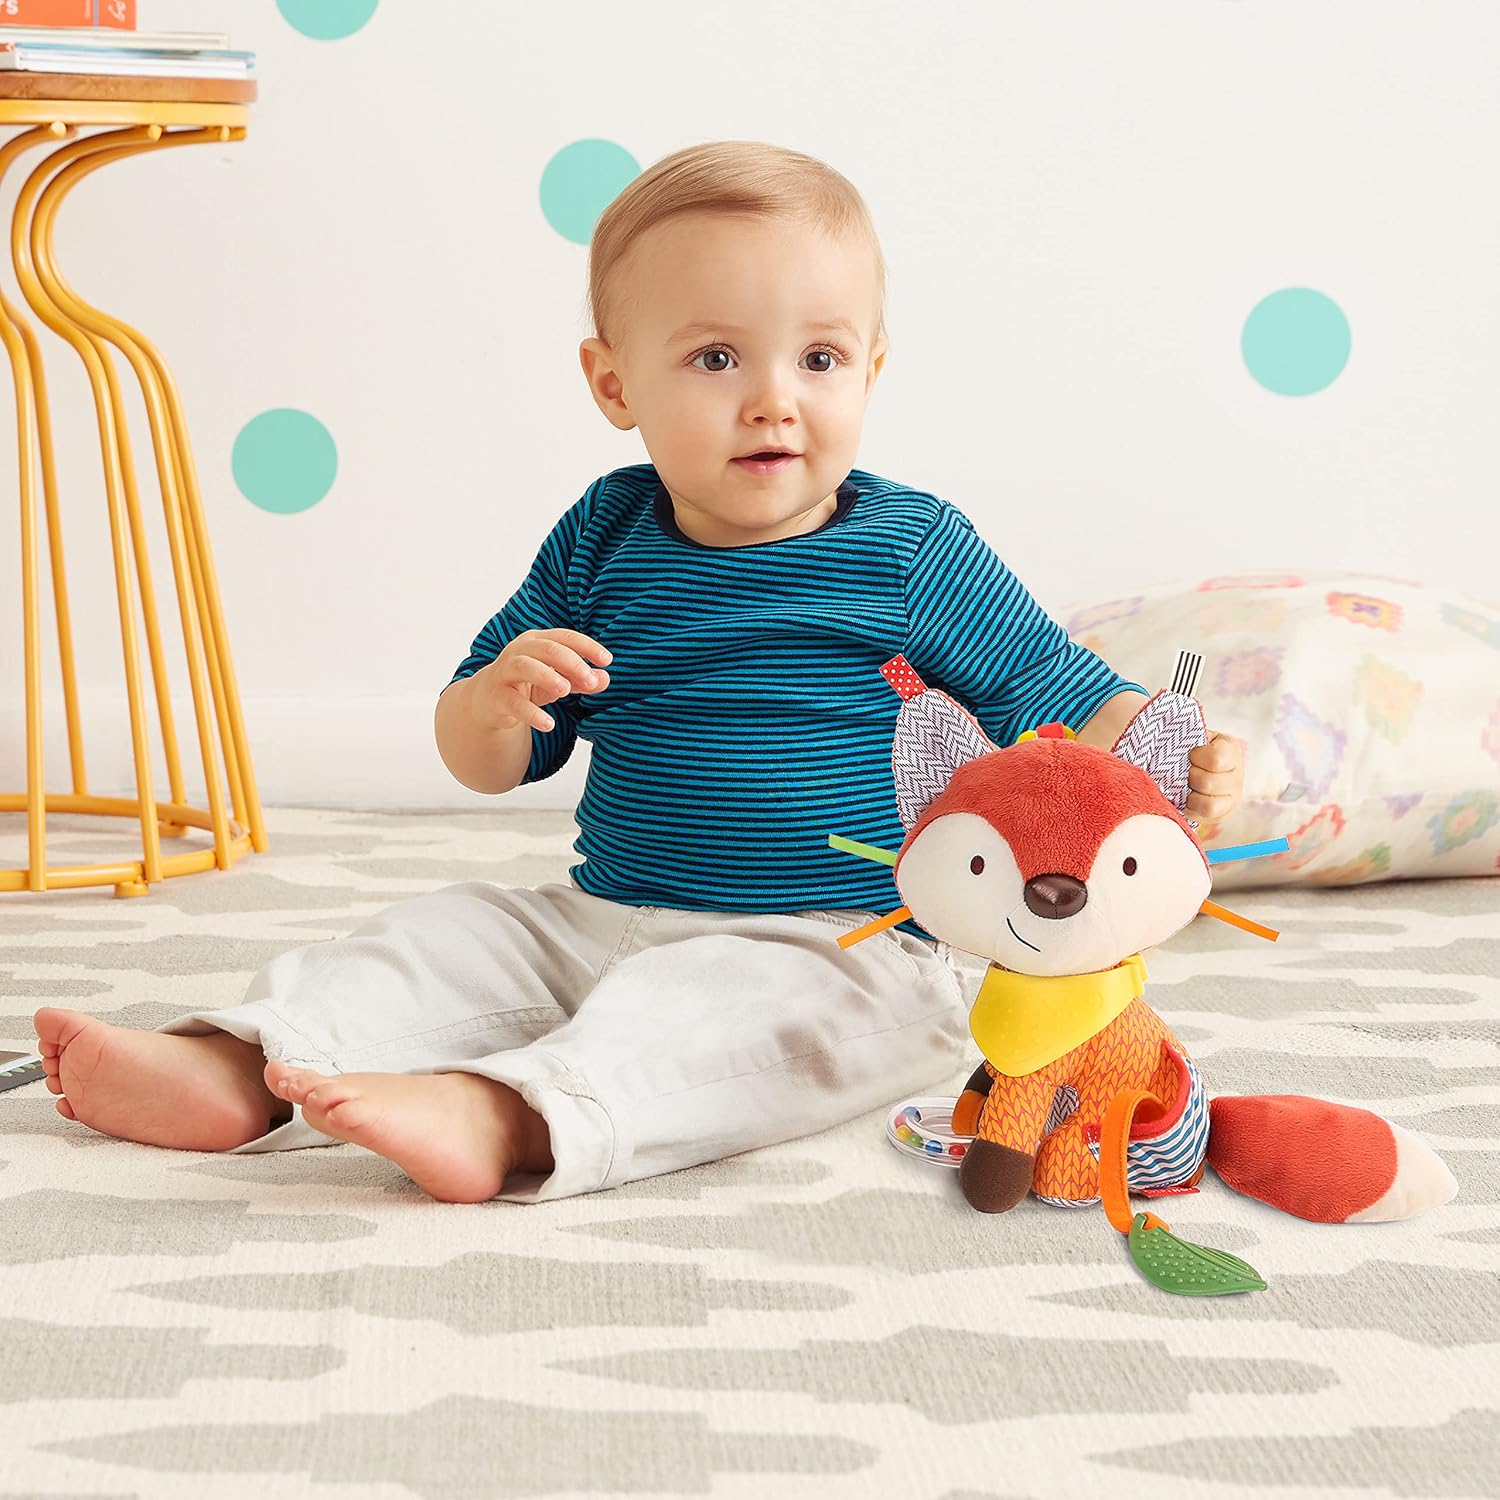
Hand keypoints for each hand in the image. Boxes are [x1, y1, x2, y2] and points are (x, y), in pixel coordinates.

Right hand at [474, 629, 611, 733]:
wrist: (489, 700)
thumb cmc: (529, 683)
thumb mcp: (559, 681)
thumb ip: (582, 680)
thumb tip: (605, 679)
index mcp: (538, 641)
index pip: (565, 637)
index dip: (587, 647)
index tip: (607, 660)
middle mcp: (520, 651)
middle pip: (547, 649)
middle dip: (571, 663)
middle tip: (590, 679)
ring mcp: (505, 672)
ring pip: (525, 667)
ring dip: (547, 676)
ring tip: (565, 690)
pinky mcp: (497, 696)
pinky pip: (514, 703)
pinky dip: (532, 713)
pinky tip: (549, 724)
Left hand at [1187, 729, 1243, 837]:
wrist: (1189, 767)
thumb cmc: (1187, 749)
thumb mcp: (1190, 736)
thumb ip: (1184, 735)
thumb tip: (1163, 731)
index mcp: (1230, 749)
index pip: (1216, 758)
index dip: (1196, 757)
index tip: (1190, 755)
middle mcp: (1237, 775)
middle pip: (1209, 783)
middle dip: (1189, 778)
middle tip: (1184, 772)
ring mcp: (1233, 797)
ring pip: (1209, 805)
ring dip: (1191, 796)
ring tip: (1186, 787)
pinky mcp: (1222, 814)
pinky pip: (1206, 817)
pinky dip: (1192, 809)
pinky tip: (1187, 799)